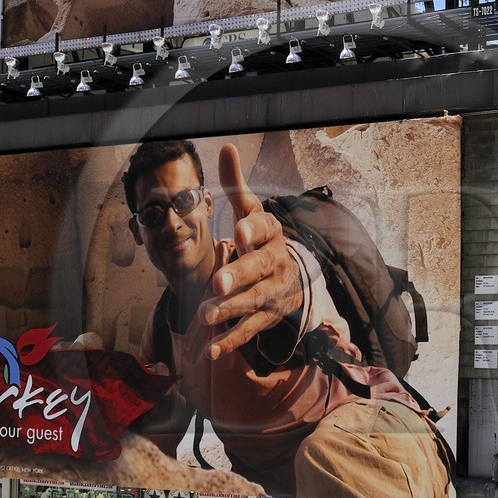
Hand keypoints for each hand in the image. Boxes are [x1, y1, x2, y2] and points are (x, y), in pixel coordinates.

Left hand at [203, 144, 303, 359]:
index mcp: (271, 235)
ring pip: (253, 302)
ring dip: (229, 310)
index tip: (238, 232)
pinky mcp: (266, 317)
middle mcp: (276, 264)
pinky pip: (250, 330)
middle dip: (238, 276)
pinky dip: (231, 341)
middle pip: (259, 271)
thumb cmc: (261, 240)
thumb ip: (237, 185)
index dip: (253, 231)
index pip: (264, 230)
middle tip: (217, 283)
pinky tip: (211, 349)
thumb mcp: (252, 212)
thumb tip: (227, 148)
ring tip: (204, 315)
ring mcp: (273, 294)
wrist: (293, 279)